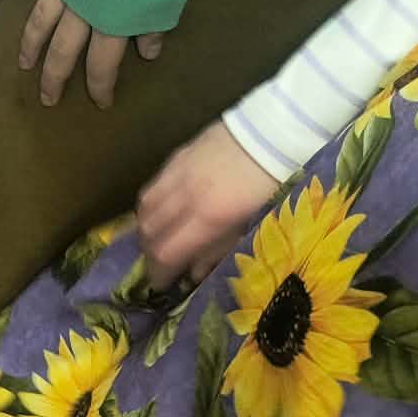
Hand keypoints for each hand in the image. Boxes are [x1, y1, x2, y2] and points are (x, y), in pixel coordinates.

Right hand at [18, 0, 165, 108]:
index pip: (101, 65)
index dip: (100, 87)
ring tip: (24, 61)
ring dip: (32, 43)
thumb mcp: (167, 1)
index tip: (101, 104)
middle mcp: (81, 10)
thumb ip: (153, 27)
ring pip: (41, 19)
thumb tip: (147, 53)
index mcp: (110, 23)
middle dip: (53, 78)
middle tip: (46, 98)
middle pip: (62, 51)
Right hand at [137, 121, 278, 288]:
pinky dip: (149, 206)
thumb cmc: (271, 182)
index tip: (160, 285)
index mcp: (208, 216)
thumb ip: (219, 248)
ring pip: (143, 210)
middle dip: (149, 254)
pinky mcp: (176, 158)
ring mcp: (176, 175)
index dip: (158, 273)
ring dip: (145, 230)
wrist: (274, 131)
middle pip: (148, 232)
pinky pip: (151, 188)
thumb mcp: (251, 222)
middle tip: (159, 265)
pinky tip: (160, 211)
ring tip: (155, 240)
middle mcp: (184, 196)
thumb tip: (194, 273)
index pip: (166, 253)